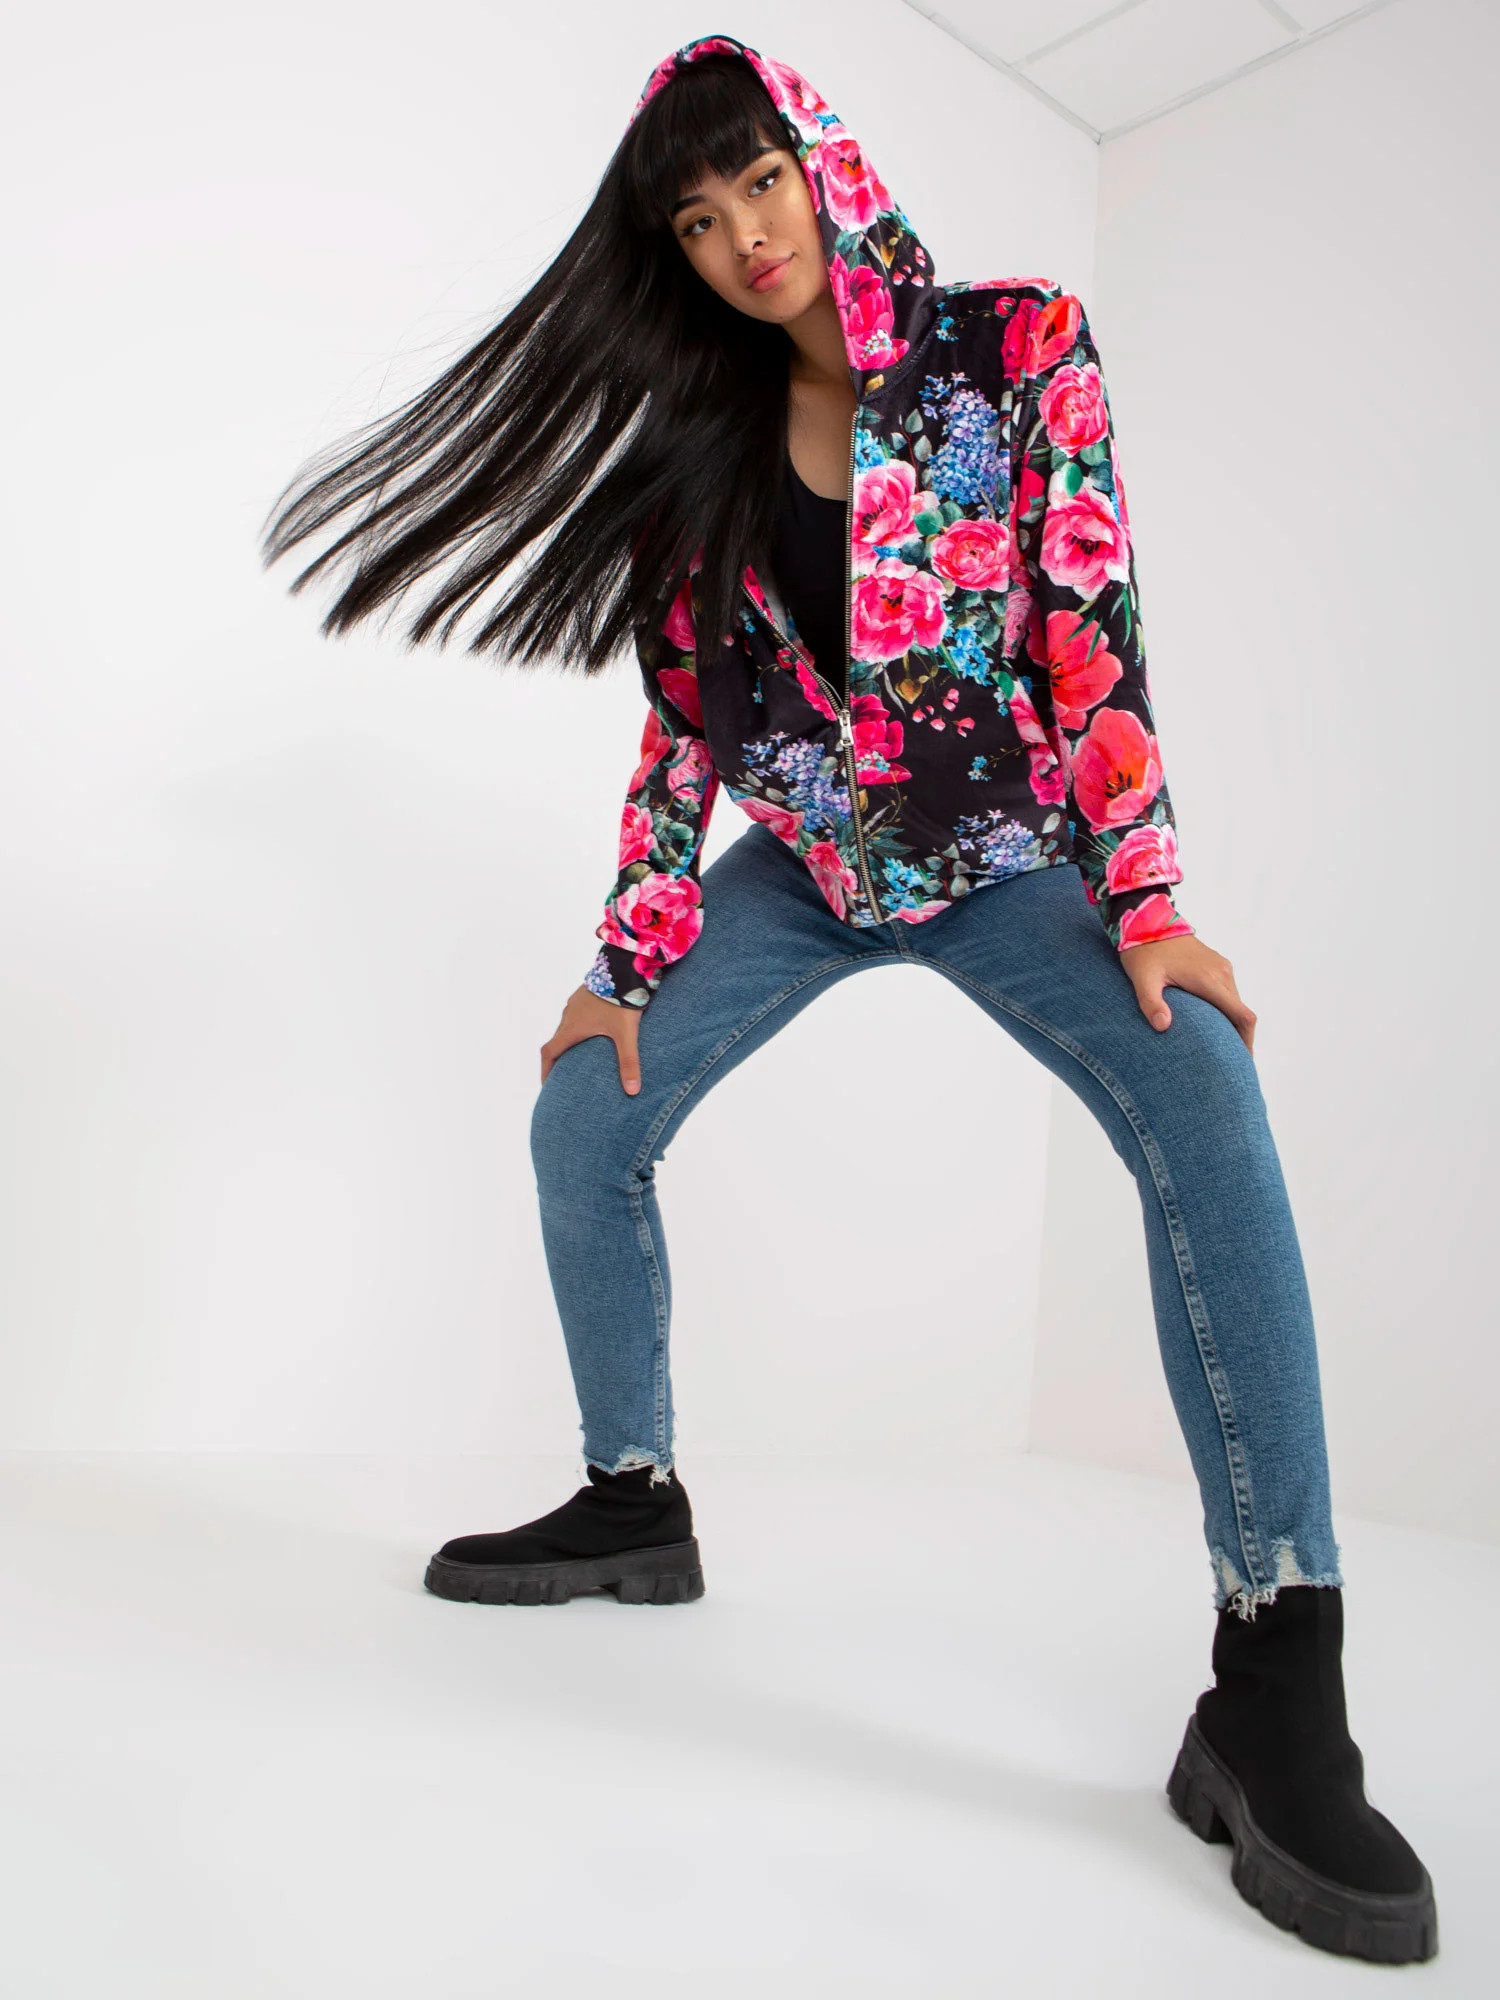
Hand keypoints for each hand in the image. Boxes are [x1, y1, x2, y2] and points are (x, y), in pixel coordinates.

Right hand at [541, 985, 644, 1094]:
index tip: (547, 1085)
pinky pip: (575, 1016)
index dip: (546, 1071)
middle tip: (565, 1074)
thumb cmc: (622, 1000)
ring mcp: (575, 1003)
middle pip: (557, 1041)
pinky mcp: (584, 994)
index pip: (549, 1053)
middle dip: (559, 1059)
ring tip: (580, 1054)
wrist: (623, 966)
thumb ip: (629, 1061)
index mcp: (572, 1027)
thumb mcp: (626, 1033)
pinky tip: (594, 1031)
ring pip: (566, 1027)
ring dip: (569, 1042)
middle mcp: (568, 1015)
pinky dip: (578, 1029)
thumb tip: (633, 1091)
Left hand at [1118, 934, 1256, 1053]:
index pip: (1241, 1015)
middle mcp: (1222, 972)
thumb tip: (1163, 1027)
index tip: (1244, 1061)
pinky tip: (1212, 1023)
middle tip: (1229, 1063)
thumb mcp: (1142, 979)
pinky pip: (1228, 991)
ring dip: (1230, 1023)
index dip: (1246, 1041)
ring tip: (1221, 1047)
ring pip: (1235, 1002)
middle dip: (1238, 1037)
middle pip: (1240, 1012)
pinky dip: (1225, 1009)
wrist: (1147, 921)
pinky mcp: (1216, 964)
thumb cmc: (1143, 952)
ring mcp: (1221, 966)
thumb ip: (1151, 1003)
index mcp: (1208, 979)